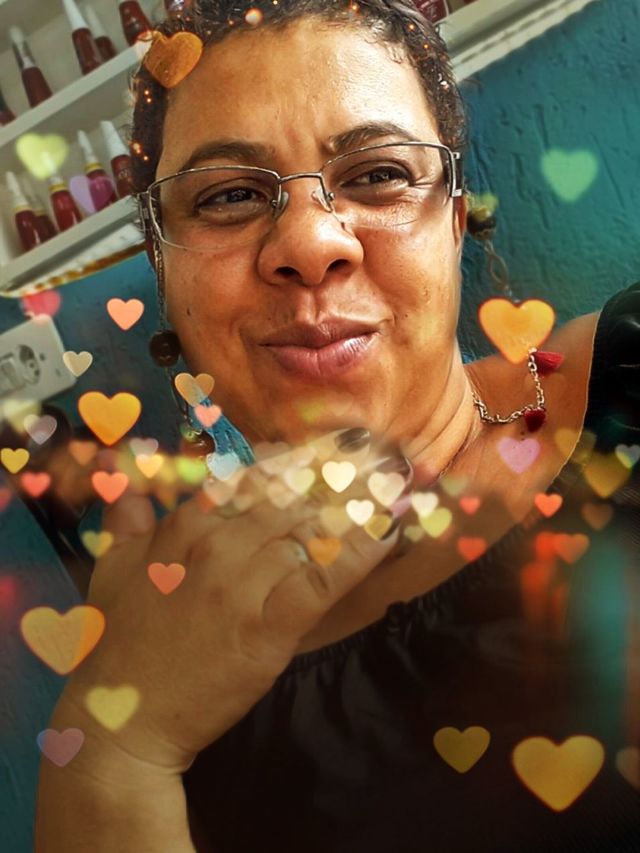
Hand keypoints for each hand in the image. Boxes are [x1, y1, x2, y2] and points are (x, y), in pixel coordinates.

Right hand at [60, 428, 412, 772]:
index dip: (290, 463)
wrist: (124, 715)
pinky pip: (323, 581)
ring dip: (354, 511)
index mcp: (184, 526)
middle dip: (332, 481)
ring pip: (309, 533)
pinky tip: (389, 535)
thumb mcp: (113, 565)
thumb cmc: (122, 640)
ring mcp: (244, 584)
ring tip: (393, 492)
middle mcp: (218, 544)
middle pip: (288, 501)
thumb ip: (126, 511)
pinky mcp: (269, 626)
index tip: (323, 453)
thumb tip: (125, 463)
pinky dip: (360, 555)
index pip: (248, 478)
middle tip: (375, 463)